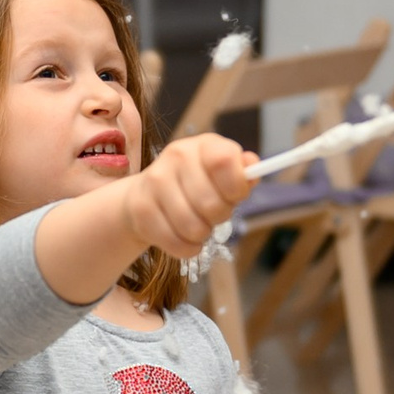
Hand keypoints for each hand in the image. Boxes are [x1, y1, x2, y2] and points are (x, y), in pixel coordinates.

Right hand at [119, 134, 257, 259]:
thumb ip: (241, 173)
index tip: (234, 196)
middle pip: (211, 204)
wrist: (146, 195)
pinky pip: (177, 243)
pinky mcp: (141, 211)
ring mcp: (155, 182)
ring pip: (194, 228)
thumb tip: (252, 165)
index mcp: (202, 146)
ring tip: (197, 224)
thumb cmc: (195, 186)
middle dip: (219, 217)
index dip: (236, 187)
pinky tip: (183, 237)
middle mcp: (176, 157)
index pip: (224, 161)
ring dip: (202, 234)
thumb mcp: (221, 176)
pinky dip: (186, 248)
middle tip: (212, 214)